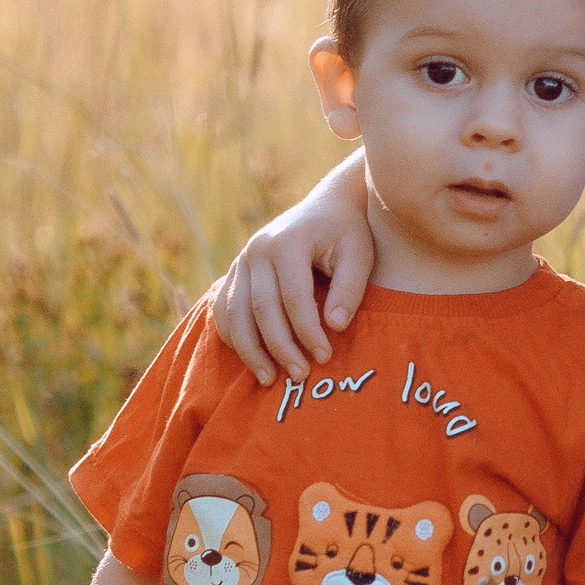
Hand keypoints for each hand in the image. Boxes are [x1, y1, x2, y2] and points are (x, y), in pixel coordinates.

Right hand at [213, 155, 376, 380]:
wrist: (326, 206)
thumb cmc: (347, 232)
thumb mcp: (360, 254)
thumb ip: (350, 288)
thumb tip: (336, 326)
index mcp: (287, 243)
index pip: (294, 298)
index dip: (308, 332)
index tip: (324, 357)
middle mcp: (257, 250)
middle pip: (262, 309)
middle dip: (280, 347)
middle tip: (300, 376)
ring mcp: (242, 259)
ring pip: (236, 313)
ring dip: (250, 350)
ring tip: (269, 378)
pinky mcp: (236, 270)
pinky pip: (224, 308)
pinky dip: (233, 335)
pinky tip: (251, 357)